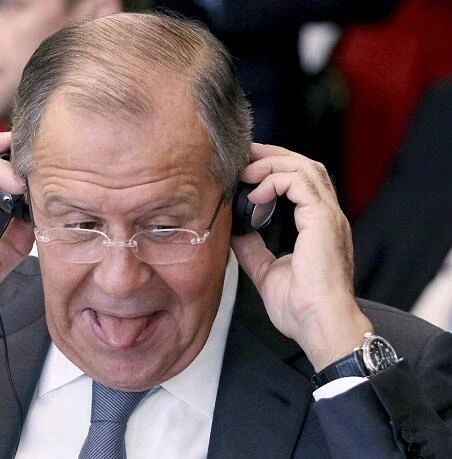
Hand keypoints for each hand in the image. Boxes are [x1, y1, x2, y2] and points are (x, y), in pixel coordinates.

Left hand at [231, 143, 372, 370]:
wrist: (319, 326)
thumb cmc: (301, 308)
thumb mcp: (266, 271)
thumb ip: (252, 249)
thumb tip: (234, 233)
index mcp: (318, 227)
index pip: (301, 183)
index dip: (275, 169)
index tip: (246, 169)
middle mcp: (327, 217)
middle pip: (305, 166)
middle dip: (272, 156)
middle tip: (243, 155)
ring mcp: (328, 216)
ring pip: (304, 168)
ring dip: (271, 163)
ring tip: (245, 171)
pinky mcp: (323, 220)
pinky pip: (299, 183)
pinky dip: (274, 180)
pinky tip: (254, 193)